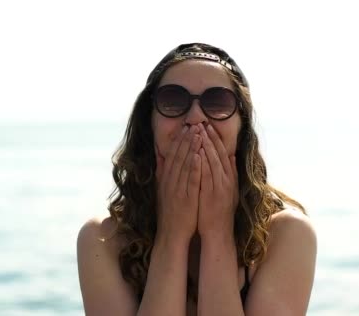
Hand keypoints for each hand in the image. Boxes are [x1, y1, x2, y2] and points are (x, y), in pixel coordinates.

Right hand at [155, 125, 202, 242]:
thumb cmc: (171, 213)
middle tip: (193, 124)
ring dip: (191, 148)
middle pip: (178, 156)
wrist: (171, 234)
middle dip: (186, 139)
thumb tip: (159, 155)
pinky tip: (199, 155)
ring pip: (184, 165)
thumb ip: (162, 172)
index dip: (178, 140)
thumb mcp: (163, 190)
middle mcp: (170, 182)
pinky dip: (194, 167)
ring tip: (198, 133)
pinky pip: (190, 180)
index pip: (171, 155)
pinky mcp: (186, 198)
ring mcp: (178, 190)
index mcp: (165, 179)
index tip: (185, 127)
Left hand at [197, 123, 238, 237]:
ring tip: (198, 131)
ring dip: (206, 145)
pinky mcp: (212, 194)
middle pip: (218, 154)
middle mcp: (227, 180)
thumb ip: (229, 173)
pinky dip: (202, 162)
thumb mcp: (228, 190)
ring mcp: (220, 187)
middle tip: (202, 122)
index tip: (208, 126)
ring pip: (213, 161)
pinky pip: (207, 175)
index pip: (223, 153)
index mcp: (230, 178)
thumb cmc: (219, 212)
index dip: (216, 139)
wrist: (218, 233)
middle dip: (210, 137)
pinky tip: (197, 152)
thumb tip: (229, 155)